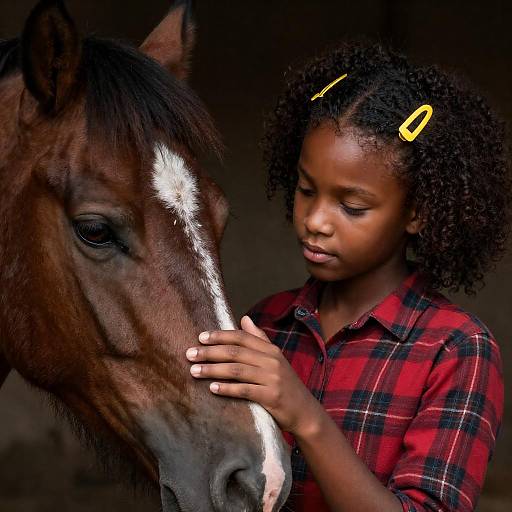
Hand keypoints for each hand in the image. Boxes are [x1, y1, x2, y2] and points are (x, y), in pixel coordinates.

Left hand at [185, 315, 322, 434]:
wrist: (305, 412)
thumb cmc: (285, 384)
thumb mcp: (275, 359)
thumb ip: (259, 339)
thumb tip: (244, 318)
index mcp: (271, 350)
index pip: (241, 337)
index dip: (220, 335)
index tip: (201, 337)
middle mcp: (272, 361)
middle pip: (235, 352)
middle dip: (209, 352)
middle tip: (189, 354)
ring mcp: (272, 378)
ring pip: (236, 370)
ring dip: (212, 370)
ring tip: (194, 371)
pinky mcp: (271, 397)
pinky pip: (244, 390)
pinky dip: (227, 388)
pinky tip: (212, 388)